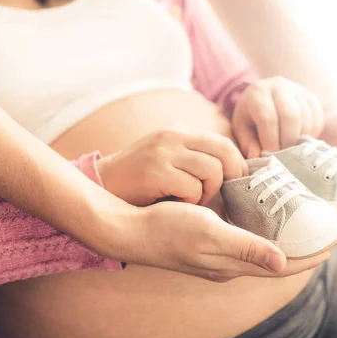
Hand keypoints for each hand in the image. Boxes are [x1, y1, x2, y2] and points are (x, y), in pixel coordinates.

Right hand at [97, 130, 246, 206]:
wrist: (100, 187)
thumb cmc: (139, 183)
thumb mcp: (167, 161)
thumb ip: (194, 160)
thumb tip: (233, 173)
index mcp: (179, 133)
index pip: (222, 142)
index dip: (236, 164)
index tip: (236, 182)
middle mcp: (174, 137)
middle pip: (224, 151)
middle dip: (231, 175)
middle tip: (222, 193)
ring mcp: (164, 152)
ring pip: (212, 170)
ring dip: (208, 192)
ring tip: (193, 200)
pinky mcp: (156, 171)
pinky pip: (193, 188)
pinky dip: (191, 202)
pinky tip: (177, 204)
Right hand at [111, 201, 327, 281]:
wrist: (130, 231)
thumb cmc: (167, 229)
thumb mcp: (209, 234)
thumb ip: (245, 247)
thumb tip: (283, 261)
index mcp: (232, 265)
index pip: (283, 264)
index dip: (310, 253)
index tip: (335, 239)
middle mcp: (230, 264)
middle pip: (278, 258)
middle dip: (305, 246)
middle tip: (327, 226)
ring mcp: (220, 256)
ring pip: (265, 250)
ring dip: (287, 239)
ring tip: (305, 222)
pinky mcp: (211, 245)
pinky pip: (249, 242)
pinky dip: (266, 232)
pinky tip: (268, 217)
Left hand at [232, 76, 324, 157]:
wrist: (266, 97)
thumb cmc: (251, 116)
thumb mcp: (242, 128)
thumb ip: (248, 143)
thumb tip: (256, 157)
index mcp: (258, 93)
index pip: (268, 118)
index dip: (271, 140)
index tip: (271, 155)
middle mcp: (280, 86)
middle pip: (291, 116)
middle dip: (288, 141)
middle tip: (283, 156)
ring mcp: (299, 90)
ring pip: (306, 119)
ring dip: (300, 140)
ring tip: (290, 151)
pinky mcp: (312, 98)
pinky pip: (317, 121)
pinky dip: (310, 136)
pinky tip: (299, 142)